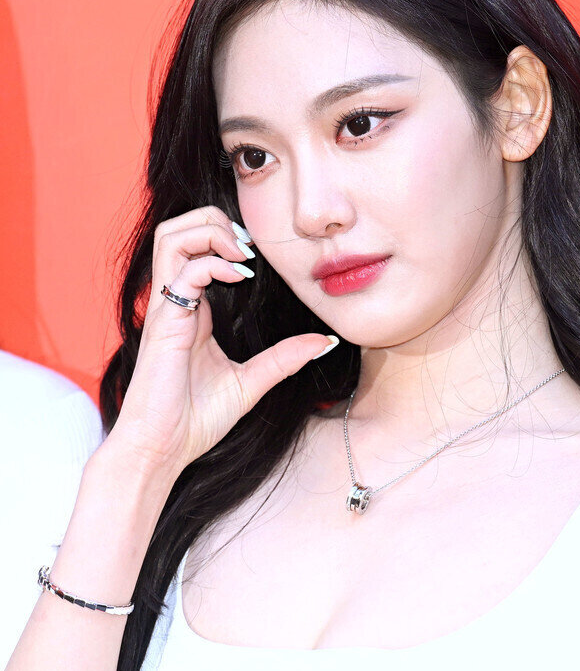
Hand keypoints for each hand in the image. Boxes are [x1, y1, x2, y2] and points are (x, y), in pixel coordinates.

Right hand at [105, 205, 336, 481]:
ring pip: (170, 237)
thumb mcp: (252, 382)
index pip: (198, 247)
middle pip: (178, 228)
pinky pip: (181, 272)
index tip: (260, 258)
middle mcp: (176, 301)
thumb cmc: (195, 420)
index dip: (228, 237)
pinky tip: (236, 279)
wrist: (163, 449)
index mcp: (192, 308)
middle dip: (216, 221)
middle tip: (250, 248)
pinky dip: (211, 263)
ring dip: (209, 232)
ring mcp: (166, 308)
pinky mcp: (163, 322)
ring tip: (240, 255)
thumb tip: (324, 342)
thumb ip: (284, 358)